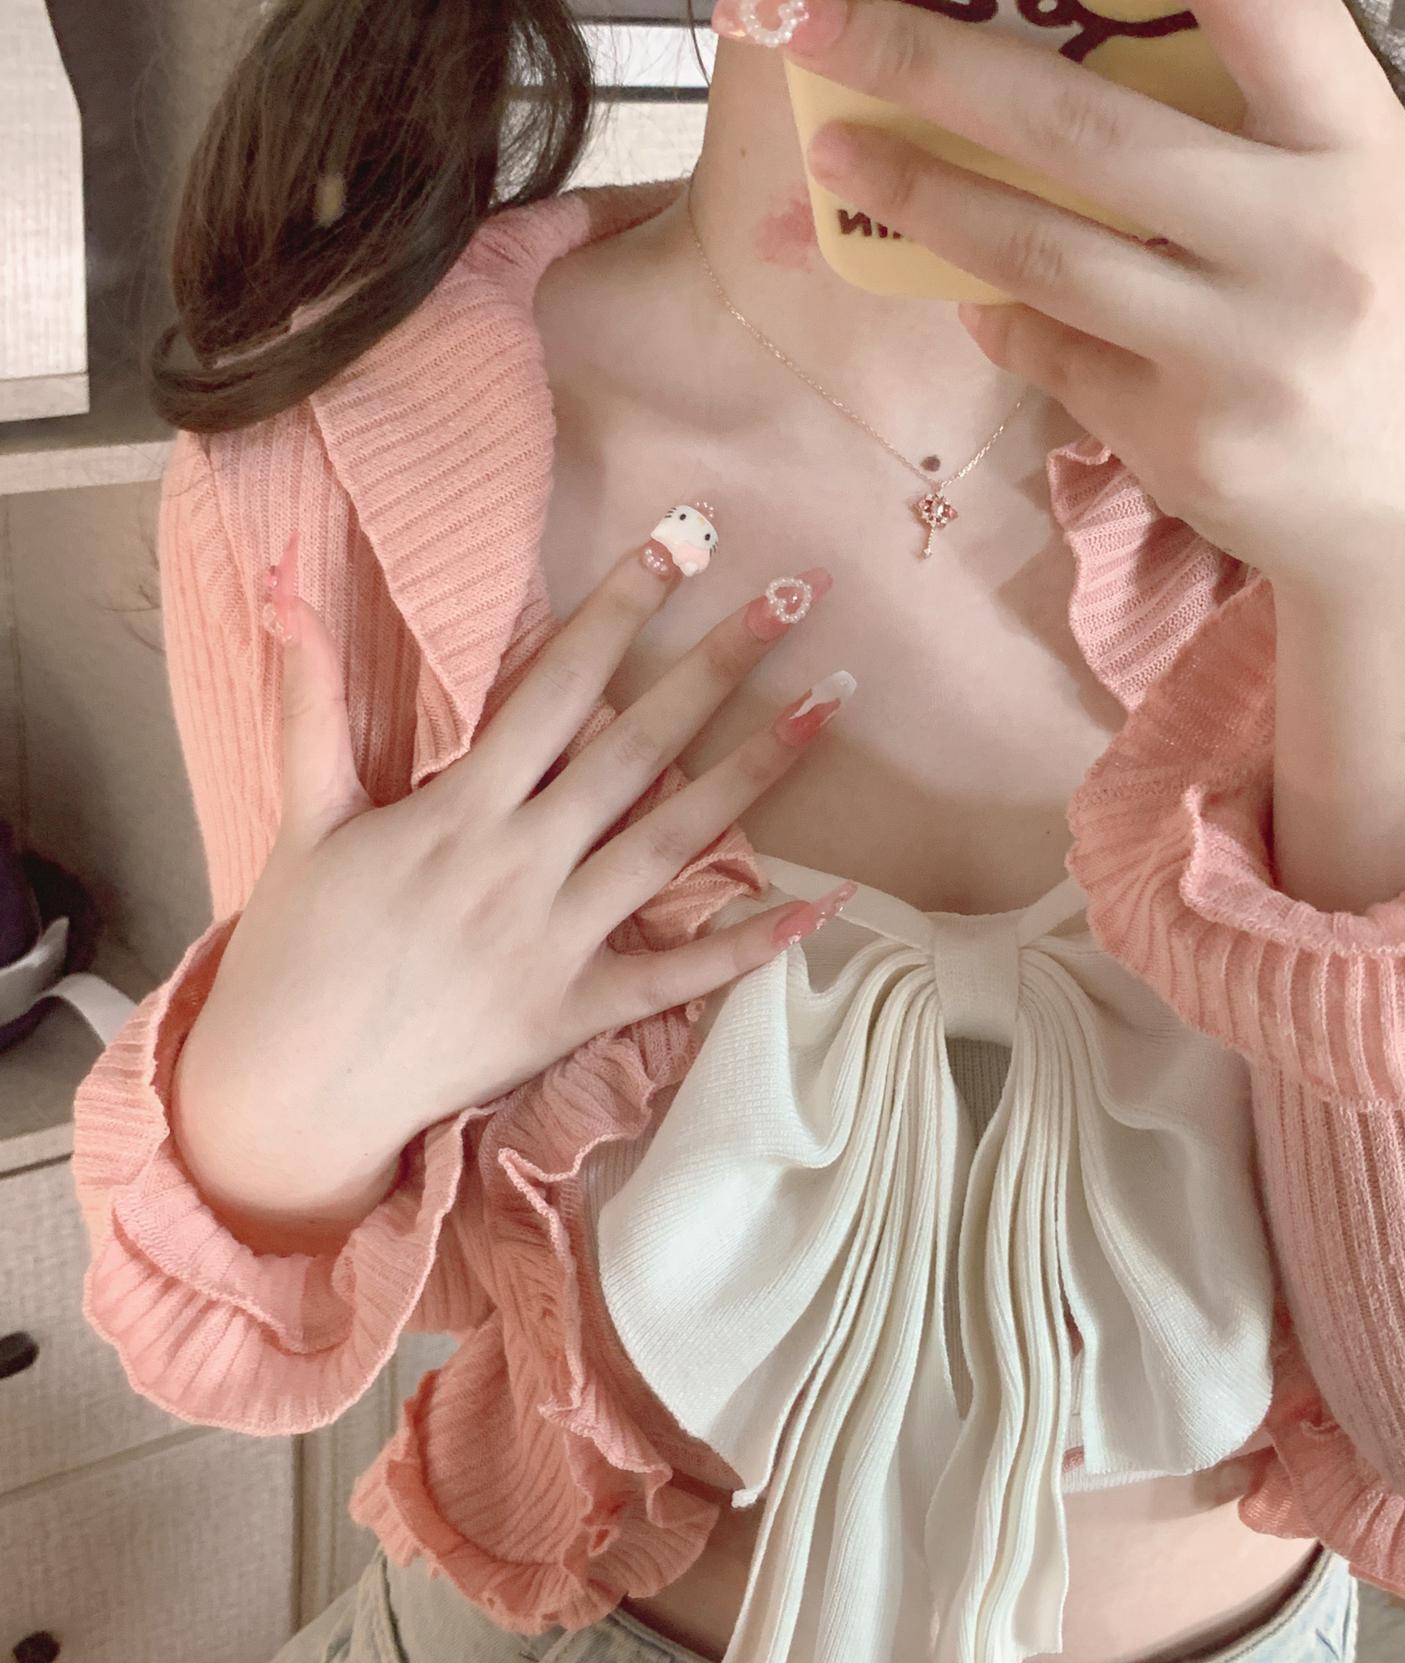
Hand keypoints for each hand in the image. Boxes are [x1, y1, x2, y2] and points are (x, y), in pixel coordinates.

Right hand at [172, 525, 854, 1246]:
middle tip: (796, 598)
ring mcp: (557, 942)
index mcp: (459, 810)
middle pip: (636, 750)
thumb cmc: (297, 948)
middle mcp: (522, 865)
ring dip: (755, 773)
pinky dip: (747, 947)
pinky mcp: (575, 1013)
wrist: (295, 1088)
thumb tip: (288, 584)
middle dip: (717, 668)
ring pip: (674, 844)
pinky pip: (676, 978)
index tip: (680, 544)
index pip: (556, 690)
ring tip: (828, 708)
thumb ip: (309, 704)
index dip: (620, 612)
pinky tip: (821, 906)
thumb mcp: (302, 820)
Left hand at [733, 0, 1404, 596]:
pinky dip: (994, 316)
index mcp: (1356, 148)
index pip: (1255, 5)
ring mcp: (1237, 351)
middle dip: (936, 68)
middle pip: (1085, 133)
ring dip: (924, 197)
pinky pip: (1051, 357)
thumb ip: (1246, 126)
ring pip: (1041, 254)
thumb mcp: (1351, 194)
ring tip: (842, 156)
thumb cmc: (1369, 319)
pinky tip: (965, 294)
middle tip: (828, 26)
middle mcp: (1301, 240)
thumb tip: (1068, 52)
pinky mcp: (1181, 441)